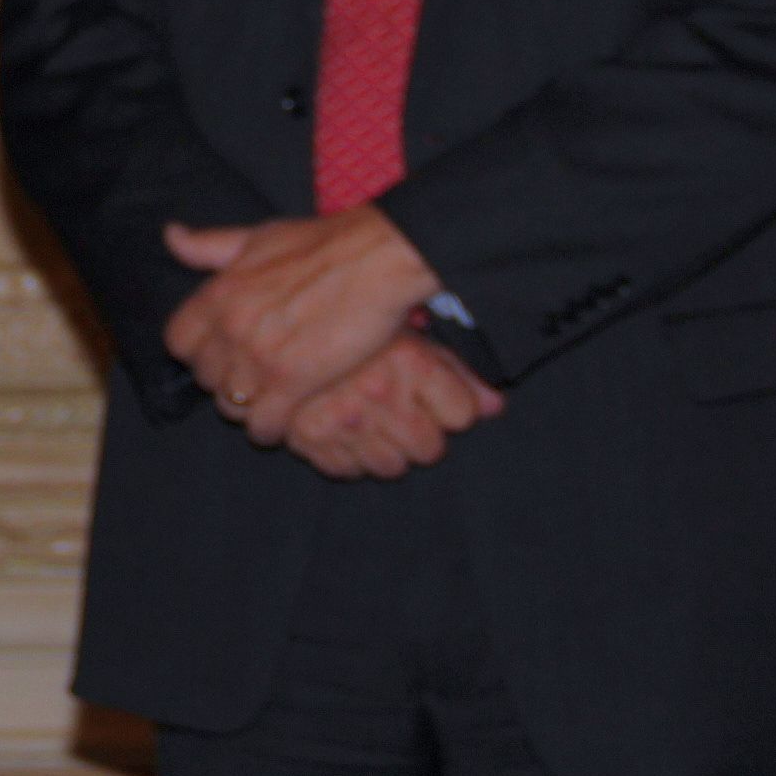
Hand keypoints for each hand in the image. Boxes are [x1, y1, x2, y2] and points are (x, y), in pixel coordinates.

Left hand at [162, 209, 442, 444]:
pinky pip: (263, 425)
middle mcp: (231, 329)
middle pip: (205, 378)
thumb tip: (169, 235)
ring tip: (267, 401)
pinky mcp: (295, 383)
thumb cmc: (321, 243)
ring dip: (247, 407)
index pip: (177, 342)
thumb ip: (209, 246)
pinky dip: (270, 428)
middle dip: (224, 380)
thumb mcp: (255, 236)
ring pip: (230, 406)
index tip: (218, 351)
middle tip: (250, 377)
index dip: (196, 351)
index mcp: (218, 294)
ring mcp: (260, 358)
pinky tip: (284, 419)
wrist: (377, 258)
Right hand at [281, 333, 504, 477]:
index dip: (450, 408)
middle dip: (419, 436)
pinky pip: (344, 470)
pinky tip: (339, 433)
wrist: (278, 305)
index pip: (462, 416)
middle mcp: (381, 392)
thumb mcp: (405, 332)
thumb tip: (496, 406)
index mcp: (409, 362)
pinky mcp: (306, 435)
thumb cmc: (349, 311)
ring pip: (390, 467)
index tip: (432, 398)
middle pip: (429, 449)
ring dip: (383, 452)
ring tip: (368, 424)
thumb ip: (455, 371)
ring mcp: (344, 417)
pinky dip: (343, 458)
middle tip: (399, 415)